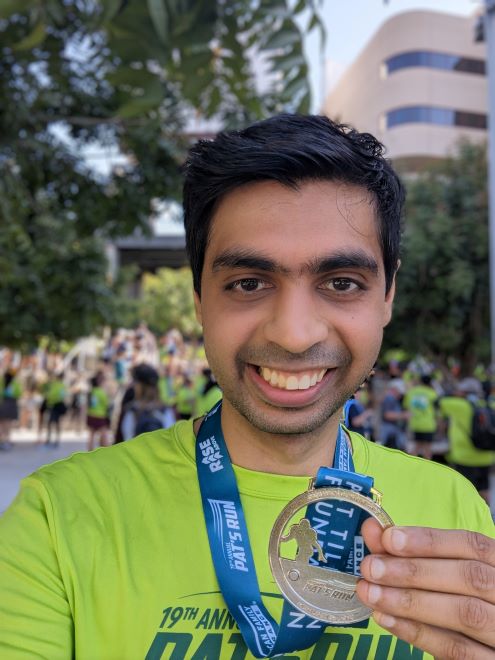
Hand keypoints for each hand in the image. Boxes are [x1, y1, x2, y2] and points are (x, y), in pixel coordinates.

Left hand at [356, 519, 494, 658]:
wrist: (484, 641)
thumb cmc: (460, 599)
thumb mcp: (444, 573)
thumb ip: (410, 552)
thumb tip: (373, 530)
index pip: (471, 545)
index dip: (429, 540)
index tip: (388, 537)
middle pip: (468, 577)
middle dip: (414, 570)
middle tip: (371, 568)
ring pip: (464, 612)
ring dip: (410, 601)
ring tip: (371, 592)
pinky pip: (457, 649)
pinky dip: (417, 632)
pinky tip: (385, 618)